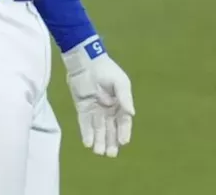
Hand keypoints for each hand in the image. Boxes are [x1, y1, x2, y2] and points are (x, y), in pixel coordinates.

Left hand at [62, 37, 134, 156]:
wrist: (86, 61)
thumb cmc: (106, 70)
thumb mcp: (119, 82)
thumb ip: (124, 97)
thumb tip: (132, 113)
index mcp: (120, 103)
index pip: (123, 121)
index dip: (124, 132)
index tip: (123, 142)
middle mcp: (109, 110)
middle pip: (111, 129)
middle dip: (111, 142)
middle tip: (110, 154)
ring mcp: (95, 110)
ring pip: (98, 129)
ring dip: (99, 140)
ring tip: (99, 152)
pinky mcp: (83, 109)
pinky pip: (85, 123)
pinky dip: (87, 133)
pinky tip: (88, 143)